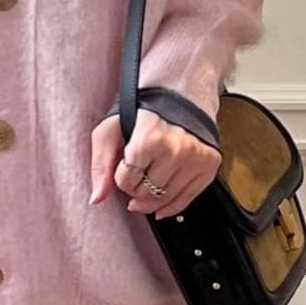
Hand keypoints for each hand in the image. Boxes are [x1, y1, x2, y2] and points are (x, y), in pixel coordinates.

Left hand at [89, 109, 221, 218]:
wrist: (176, 97)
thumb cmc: (140, 113)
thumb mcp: (109, 130)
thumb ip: (100, 165)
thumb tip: (97, 198)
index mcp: (149, 139)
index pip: (125, 181)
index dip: (120, 178)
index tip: (125, 167)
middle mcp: (175, 150)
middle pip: (146, 194)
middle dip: (135, 190)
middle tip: (136, 177)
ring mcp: (195, 159)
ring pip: (165, 200)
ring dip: (151, 200)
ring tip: (146, 186)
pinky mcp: (208, 165)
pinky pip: (187, 200)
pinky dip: (171, 207)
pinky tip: (160, 206)